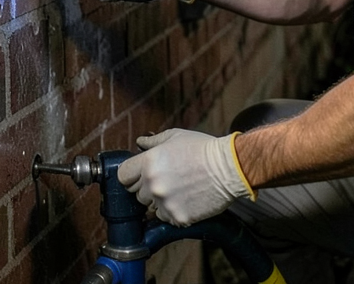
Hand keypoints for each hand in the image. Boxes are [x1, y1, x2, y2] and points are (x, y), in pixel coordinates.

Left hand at [116, 129, 254, 226]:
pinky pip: (166, 217)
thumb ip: (153, 141)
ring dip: (159, 201)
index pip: (123, 176)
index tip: (139, 175)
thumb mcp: (176, 136)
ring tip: (178, 189)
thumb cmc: (204, 149)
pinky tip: (186, 199)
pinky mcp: (178, 217)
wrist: (230, 167)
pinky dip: (173, 211)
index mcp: (149, 163)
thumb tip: (140, 142)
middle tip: (166, 180)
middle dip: (146, 188)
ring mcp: (165, 203)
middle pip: (136, 193)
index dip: (131, 175)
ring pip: (150, 207)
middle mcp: (153, 184)